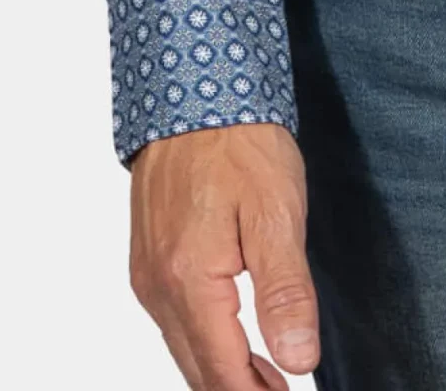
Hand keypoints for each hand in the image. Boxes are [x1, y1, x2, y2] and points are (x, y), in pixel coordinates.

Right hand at [129, 121, 318, 388]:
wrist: (192, 85)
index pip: (222, 374)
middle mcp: (157, 287)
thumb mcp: (277, 213)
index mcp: (189, 282)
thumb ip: (285, 292)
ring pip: (184, 348)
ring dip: (224, 372)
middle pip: (198, 370)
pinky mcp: (148, 259)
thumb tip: (298, 360)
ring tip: (271, 380)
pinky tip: (237, 337)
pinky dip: (206, 341)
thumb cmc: (238, 142)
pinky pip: (174, 321)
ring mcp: (147, 273)